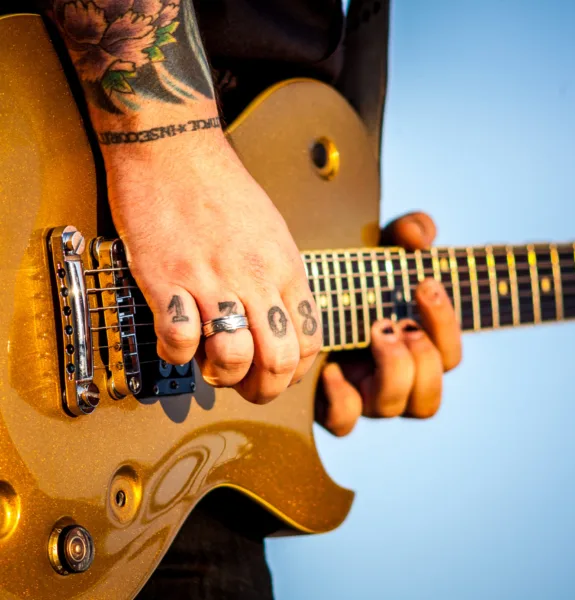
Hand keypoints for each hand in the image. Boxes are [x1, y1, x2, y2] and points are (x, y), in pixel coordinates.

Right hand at [105, 134, 321, 402]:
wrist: (174, 149)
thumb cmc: (223, 191)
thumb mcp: (274, 234)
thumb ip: (280, 281)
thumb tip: (276, 327)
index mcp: (286, 269)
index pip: (309, 343)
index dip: (293, 374)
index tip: (275, 375)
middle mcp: (255, 278)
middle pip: (276, 361)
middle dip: (262, 390)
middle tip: (244, 386)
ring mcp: (211, 279)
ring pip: (232, 357)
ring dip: (220, 374)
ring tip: (208, 362)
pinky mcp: (167, 277)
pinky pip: (178, 341)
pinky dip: (176, 353)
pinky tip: (175, 338)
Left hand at [316, 212, 461, 435]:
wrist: (312, 301)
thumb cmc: (355, 280)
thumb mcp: (383, 251)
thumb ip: (409, 233)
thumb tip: (418, 234)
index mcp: (417, 352)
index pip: (449, 356)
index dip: (445, 324)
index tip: (424, 285)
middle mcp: (397, 382)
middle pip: (428, 396)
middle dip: (420, 356)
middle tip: (396, 320)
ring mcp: (365, 398)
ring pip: (394, 408)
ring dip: (391, 371)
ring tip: (375, 332)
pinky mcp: (332, 405)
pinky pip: (344, 422)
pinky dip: (341, 399)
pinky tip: (332, 368)